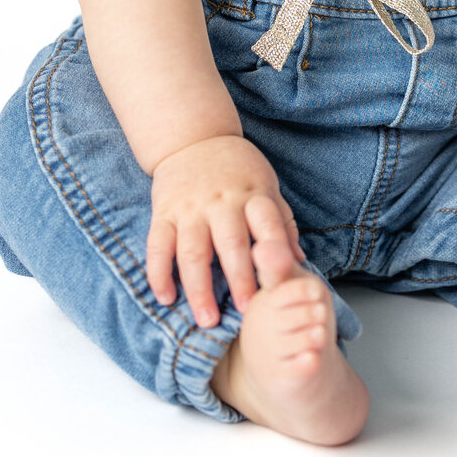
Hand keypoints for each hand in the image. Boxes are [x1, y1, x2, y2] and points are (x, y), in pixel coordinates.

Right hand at [145, 135, 306, 322]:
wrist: (193, 136)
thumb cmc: (238, 168)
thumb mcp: (267, 185)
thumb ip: (281, 222)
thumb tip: (299, 261)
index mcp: (253, 195)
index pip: (267, 225)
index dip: (272, 256)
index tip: (276, 289)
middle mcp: (222, 201)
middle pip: (230, 244)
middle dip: (238, 279)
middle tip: (244, 312)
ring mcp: (190, 207)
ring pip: (192, 251)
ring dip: (198, 288)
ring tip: (206, 319)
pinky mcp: (163, 212)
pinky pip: (158, 245)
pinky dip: (159, 273)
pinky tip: (165, 297)